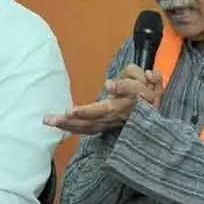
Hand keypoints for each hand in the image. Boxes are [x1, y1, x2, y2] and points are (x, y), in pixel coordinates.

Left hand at [43, 65, 162, 134]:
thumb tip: (149, 74)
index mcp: (134, 98)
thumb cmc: (148, 94)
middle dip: (83, 114)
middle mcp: (120, 112)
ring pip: (88, 125)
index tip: (110, 85)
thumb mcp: (153, 83)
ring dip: (69, 124)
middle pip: (101, 114)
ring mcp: (109, 121)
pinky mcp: (101, 126)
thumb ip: (152, 78)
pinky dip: (70, 128)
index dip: (121, 87)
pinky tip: (55, 124)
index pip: (130, 91)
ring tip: (49, 120)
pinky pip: (84, 129)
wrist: (149, 115)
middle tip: (65, 112)